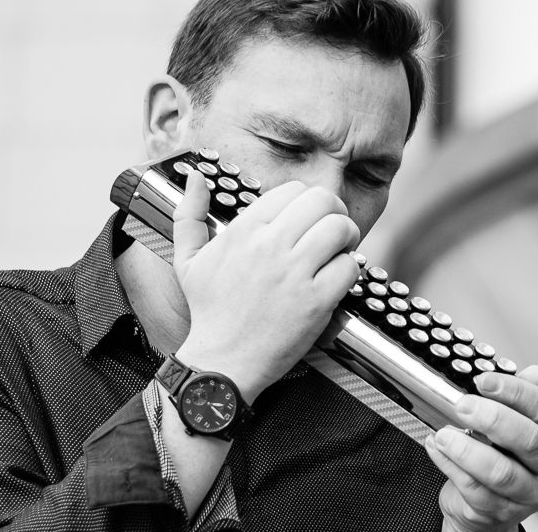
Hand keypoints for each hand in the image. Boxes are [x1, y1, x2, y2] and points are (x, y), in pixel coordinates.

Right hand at [171, 175, 360, 400]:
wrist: (222, 361)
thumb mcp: (188, 259)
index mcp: (244, 231)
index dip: (306, 202)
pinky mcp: (316, 301)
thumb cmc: (209, 311)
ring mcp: (294, 273)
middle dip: (334, 211)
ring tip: (338, 251)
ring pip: (341, 228)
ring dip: (347, 236)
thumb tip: (194, 177)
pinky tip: (336, 280)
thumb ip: (189, 214)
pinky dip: (349, 270)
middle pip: (323, 200)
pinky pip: (349, 266)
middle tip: (330, 230)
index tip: (306, 220)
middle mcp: (270, 246)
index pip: (293, 190)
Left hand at [426, 367, 537, 531]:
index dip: (515, 391)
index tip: (484, 381)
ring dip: (467, 449)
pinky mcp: (503, 513)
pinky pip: (475, 490)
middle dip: (493, 419)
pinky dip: (451, 466)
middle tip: (462, 405)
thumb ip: (529, 392)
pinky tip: (438, 448)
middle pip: (530, 441)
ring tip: (444, 433)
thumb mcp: (523, 416)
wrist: (491, 499)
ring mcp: (533, 496)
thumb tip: (532, 373)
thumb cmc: (508, 451)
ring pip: (502, 473)